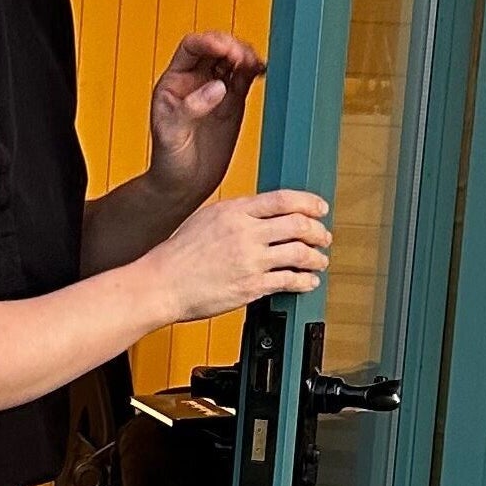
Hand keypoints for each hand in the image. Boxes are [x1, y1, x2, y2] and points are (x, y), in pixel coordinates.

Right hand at [141, 189, 330, 324]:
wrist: (161, 283)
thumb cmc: (176, 255)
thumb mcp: (205, 219)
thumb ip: (235, 215)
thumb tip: (258, 215)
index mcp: (235, 211)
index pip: (283, 199)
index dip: (309, 203)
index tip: (320, 209)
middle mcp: (245, 232)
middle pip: (298, 224)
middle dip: (318, 231)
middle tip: (323, 237)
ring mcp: (250, 259)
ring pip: (299, 252)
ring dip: (316, 257)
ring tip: (319, 261)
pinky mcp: (251, 285)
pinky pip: (289, 280)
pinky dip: (304, 280)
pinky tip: (307, 282)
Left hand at [149, 31, 265, 204]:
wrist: (184, 186)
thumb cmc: (169, 162)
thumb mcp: (172, 134)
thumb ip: (191, 108)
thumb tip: (218, 87)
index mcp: (174, 82)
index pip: (192, 47)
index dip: (209, 42)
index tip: (226, 49)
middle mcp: (195, 81)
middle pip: (216, 48)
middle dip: (232, 46)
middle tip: (243, 58)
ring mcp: (215, 90)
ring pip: (233, 60)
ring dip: (246, 56)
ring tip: (255, 64)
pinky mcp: (233, 103)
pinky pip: (245, 78)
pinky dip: (255, 71)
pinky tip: (262, 70)